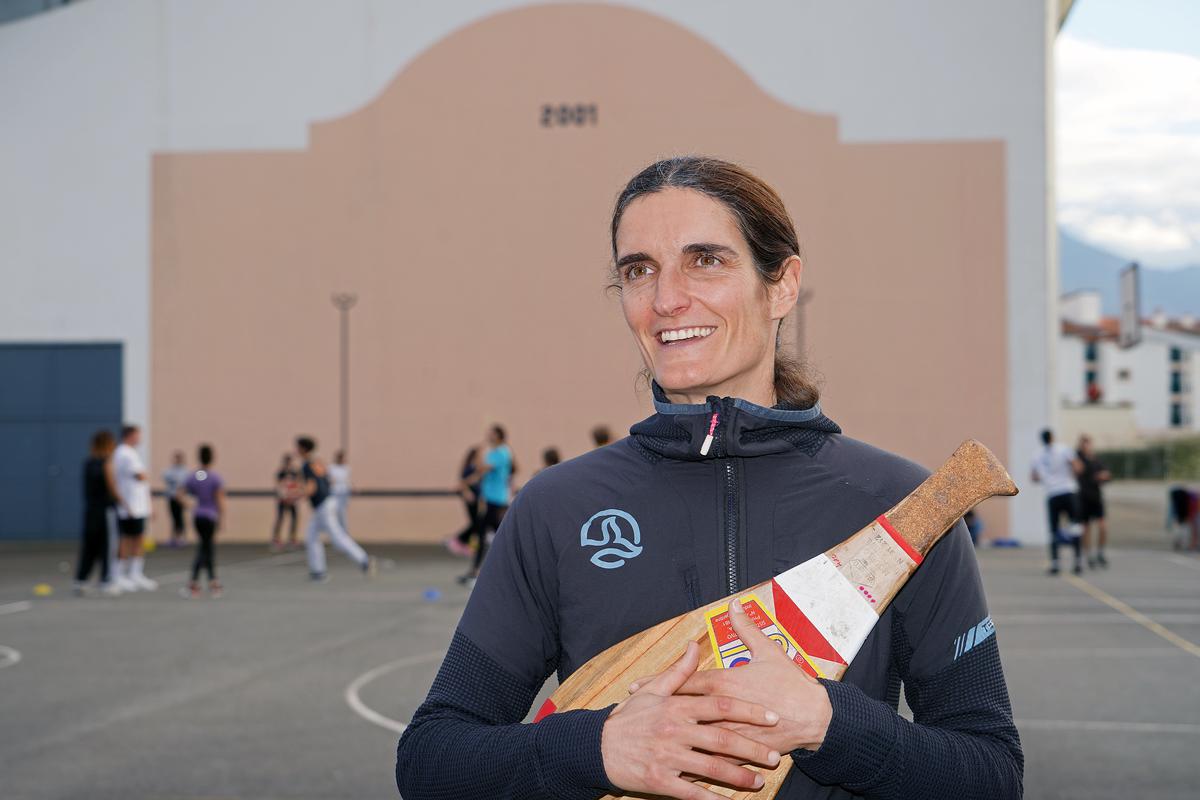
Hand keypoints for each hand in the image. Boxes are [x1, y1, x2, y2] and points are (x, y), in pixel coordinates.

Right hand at [601, 640, 782, 798]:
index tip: (772, 716)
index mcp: (677, 706)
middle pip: (722, 738)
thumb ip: (680, 670)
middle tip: (774, 755)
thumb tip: (695, 644)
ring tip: (759, 780)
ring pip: (711, 767)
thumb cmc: (630, 718)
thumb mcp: (653, 690)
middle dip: (752, 748)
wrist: (598, 746)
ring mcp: (667, 757)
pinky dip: (712, 799)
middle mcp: (675, 730)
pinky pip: (691, 792)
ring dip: (738, 776)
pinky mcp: (659, 780)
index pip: (721, 705)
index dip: (749, 710)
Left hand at [630, 598, 832, 753]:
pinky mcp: (741, 751)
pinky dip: (694, 761)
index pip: (685, 682)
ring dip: (669, 737)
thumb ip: (746, 628)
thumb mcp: (769, 651)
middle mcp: (722, 709)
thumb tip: (734, 605)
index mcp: (726, 683)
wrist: (815, 717)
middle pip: (682, 710)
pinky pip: (713, 759)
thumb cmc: (791, 684)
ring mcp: (730, 732)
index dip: (660, 682)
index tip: (637, 686)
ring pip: (693, 737)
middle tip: (632, 713)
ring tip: (646, 740)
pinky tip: (676, 766)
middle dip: (656, 711)